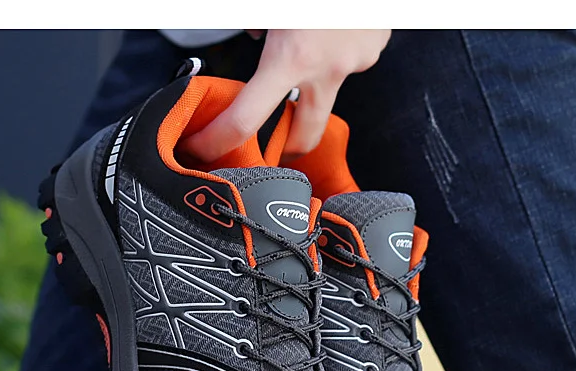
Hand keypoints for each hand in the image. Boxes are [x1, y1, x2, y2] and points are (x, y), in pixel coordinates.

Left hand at [181, 29, 391, 162]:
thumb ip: (255, 22)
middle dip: (285, 150)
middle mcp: (326, 70)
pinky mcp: (373, 50)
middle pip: (303, 138)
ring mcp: (354, 63)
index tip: (202, 151)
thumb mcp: (273, 4)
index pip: (245, 121)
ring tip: (305, 50)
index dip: (217, 142)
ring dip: (310, 86)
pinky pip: (346, 60)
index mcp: (291, 57)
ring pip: (326, 91)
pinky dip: (333, 50)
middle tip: (267, 148)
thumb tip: (254, 33)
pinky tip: (329, 28)